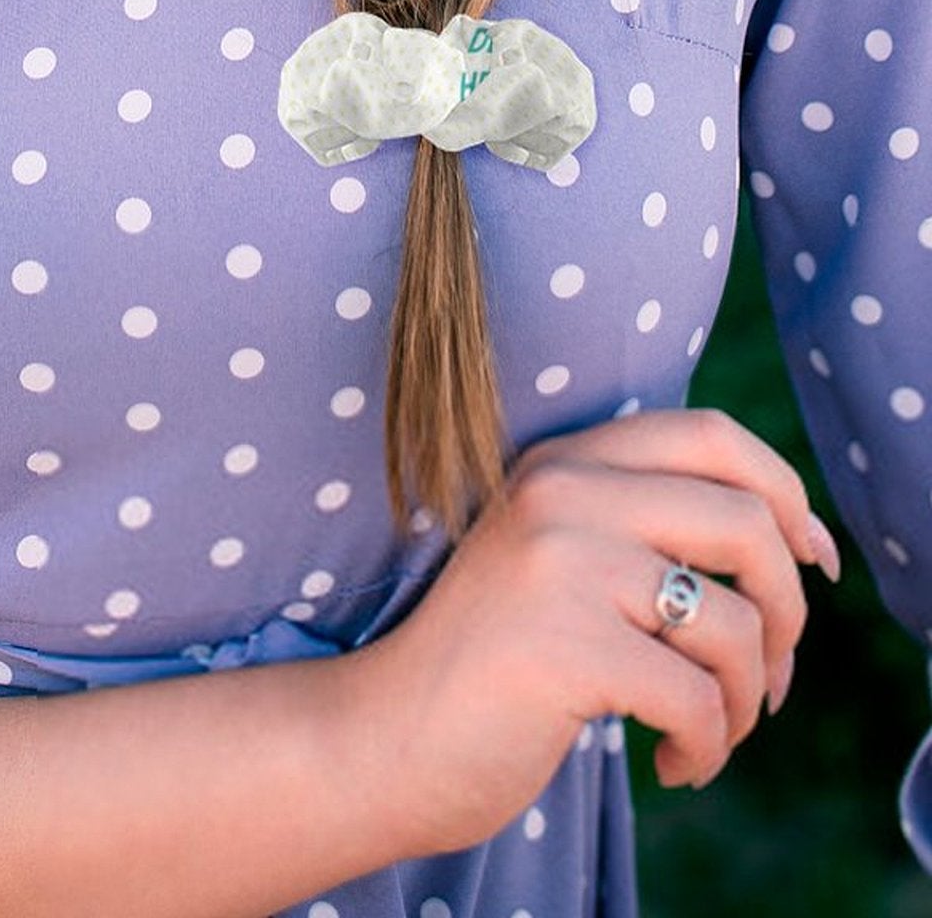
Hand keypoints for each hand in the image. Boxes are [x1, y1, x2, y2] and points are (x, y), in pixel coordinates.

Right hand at [343, 406, 840, 858]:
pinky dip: (707, 748)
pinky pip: (700, 700)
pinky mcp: (566, 647)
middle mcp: (560, 492)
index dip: (787, 493)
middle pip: (746, 522)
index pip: (712, 434)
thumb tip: (794, 539)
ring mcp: (559, 563)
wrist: (388, 733)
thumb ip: (641, 522)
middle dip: (790, 613)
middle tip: (768, 679)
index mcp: (561, 461)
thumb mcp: (558, 556)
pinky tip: (671, 764)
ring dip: (746, 702)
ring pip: (736, 624)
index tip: (812, 561)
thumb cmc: (493, 658)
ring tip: (705, 734)